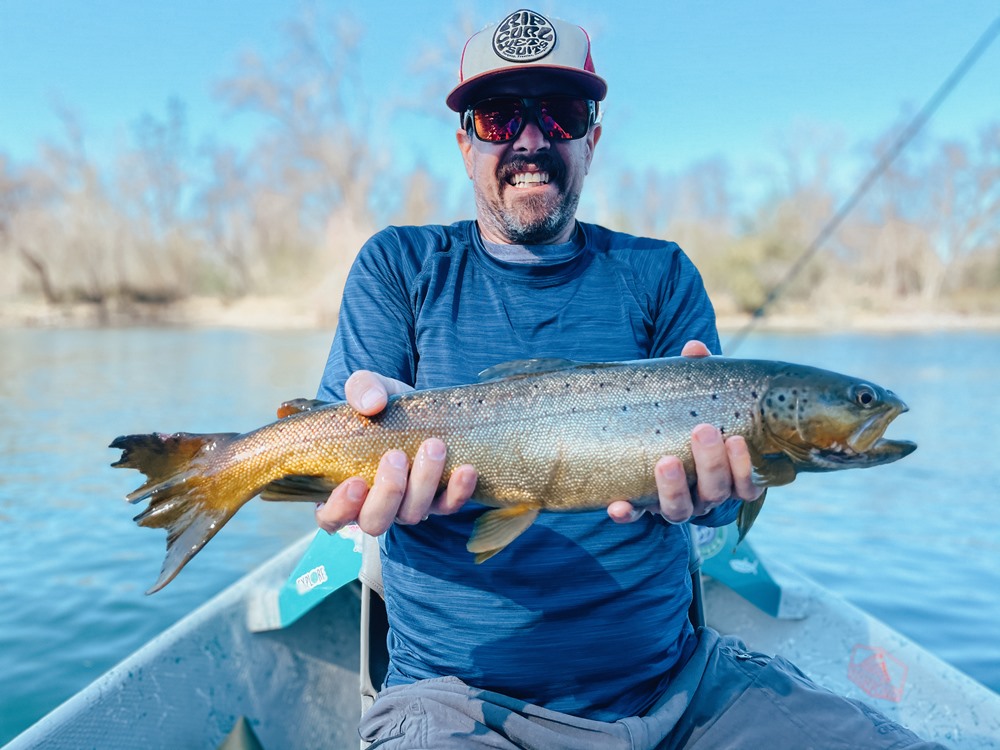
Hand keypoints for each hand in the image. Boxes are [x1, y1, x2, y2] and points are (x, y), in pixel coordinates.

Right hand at [314, 370, 477, 535]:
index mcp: (344, 488)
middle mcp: (374, 505)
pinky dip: (457, 491)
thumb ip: (361, 389)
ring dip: (423, 483)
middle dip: (388, 493)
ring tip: (433, 446)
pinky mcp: (438, 501)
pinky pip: (448, 506)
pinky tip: (466, 469)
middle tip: (396, 456)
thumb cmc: (382, 407)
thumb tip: (371, 403)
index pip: (331, 518)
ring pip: (413, 514)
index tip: (354, 482)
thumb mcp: (368, 389)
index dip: (340, 509)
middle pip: (375, 522)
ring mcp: (407, 506)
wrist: (418, 408)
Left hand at [607, 340, 763, 524]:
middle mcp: (703, 496)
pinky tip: (616, 505)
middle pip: (714, 493)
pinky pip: (635, 515)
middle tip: (701, 431)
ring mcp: (673, 504)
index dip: (744, 467)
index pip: (746, 484)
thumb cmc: (686, 419)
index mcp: (725, 476)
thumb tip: (693, 348)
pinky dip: (627, 512)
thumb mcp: (695, 401)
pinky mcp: (643, 506)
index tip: (736, 438)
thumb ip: (697, 377)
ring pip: (680, 510)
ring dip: (674, 488)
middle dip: (711, 464)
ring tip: (665, 461)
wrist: (652, 439)